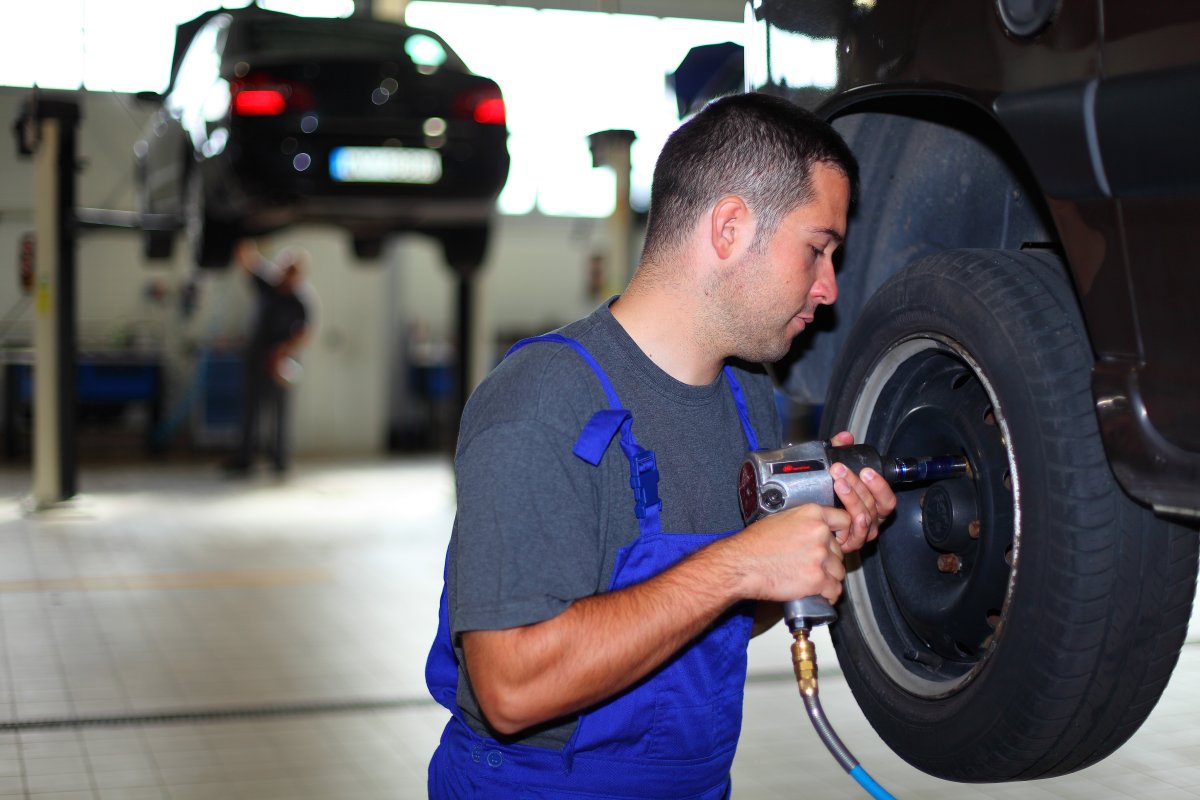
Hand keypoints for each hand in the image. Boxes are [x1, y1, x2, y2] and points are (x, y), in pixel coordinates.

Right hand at [724, 503, 849, 605]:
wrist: (741, 565)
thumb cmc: (753, 544)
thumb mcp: (780, 519)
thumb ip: (803, 522)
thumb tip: (813, 530)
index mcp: (812, 514)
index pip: (844, 521)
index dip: (843, 534)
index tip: (839, 541)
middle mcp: (819, 533)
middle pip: (839, 550)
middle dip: (829, 560)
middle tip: (813, 566)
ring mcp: (819, 556)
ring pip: (839, 571)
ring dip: (829, 578)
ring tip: (814, 581)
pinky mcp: (816, 579)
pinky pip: (834, 590)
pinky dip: (828, 595)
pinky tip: (819, 595)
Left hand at [828, 430, 896, 551]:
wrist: (807, 524)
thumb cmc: (826, 498)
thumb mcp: (836, 472)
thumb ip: (840, 452)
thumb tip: (845, 437)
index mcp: (873, 505)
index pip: (886, 498)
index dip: (879, 485)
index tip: (866, 470)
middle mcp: (871, 521)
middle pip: (873, 505)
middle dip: (857, 485)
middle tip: (839, 470)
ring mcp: (860, 534)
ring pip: (863, 517)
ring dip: (851, 498)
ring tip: (837, 483)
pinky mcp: (848, 544)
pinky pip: (855, 537)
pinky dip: (851, 524)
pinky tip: (842, 514)